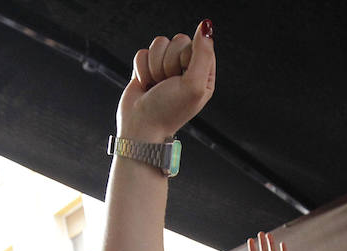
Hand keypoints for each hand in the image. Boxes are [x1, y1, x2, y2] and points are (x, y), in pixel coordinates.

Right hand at [117, 22, 214, 141]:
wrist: (141, 127)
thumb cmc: (169, 111)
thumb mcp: (194, 85)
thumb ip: (203, 54)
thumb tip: (205, 26)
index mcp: (203, 74)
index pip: (197, 44)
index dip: (185, 58)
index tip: (181, 76)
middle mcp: (186, 69)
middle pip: (177, 40)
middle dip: (168, 63)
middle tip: (168, 84)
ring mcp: (166, 67)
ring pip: (158, 44)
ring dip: (154, 67)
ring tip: (156, 86)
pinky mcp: (147, 68)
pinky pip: (143, 53)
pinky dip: (141, 69)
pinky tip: (146, 85)